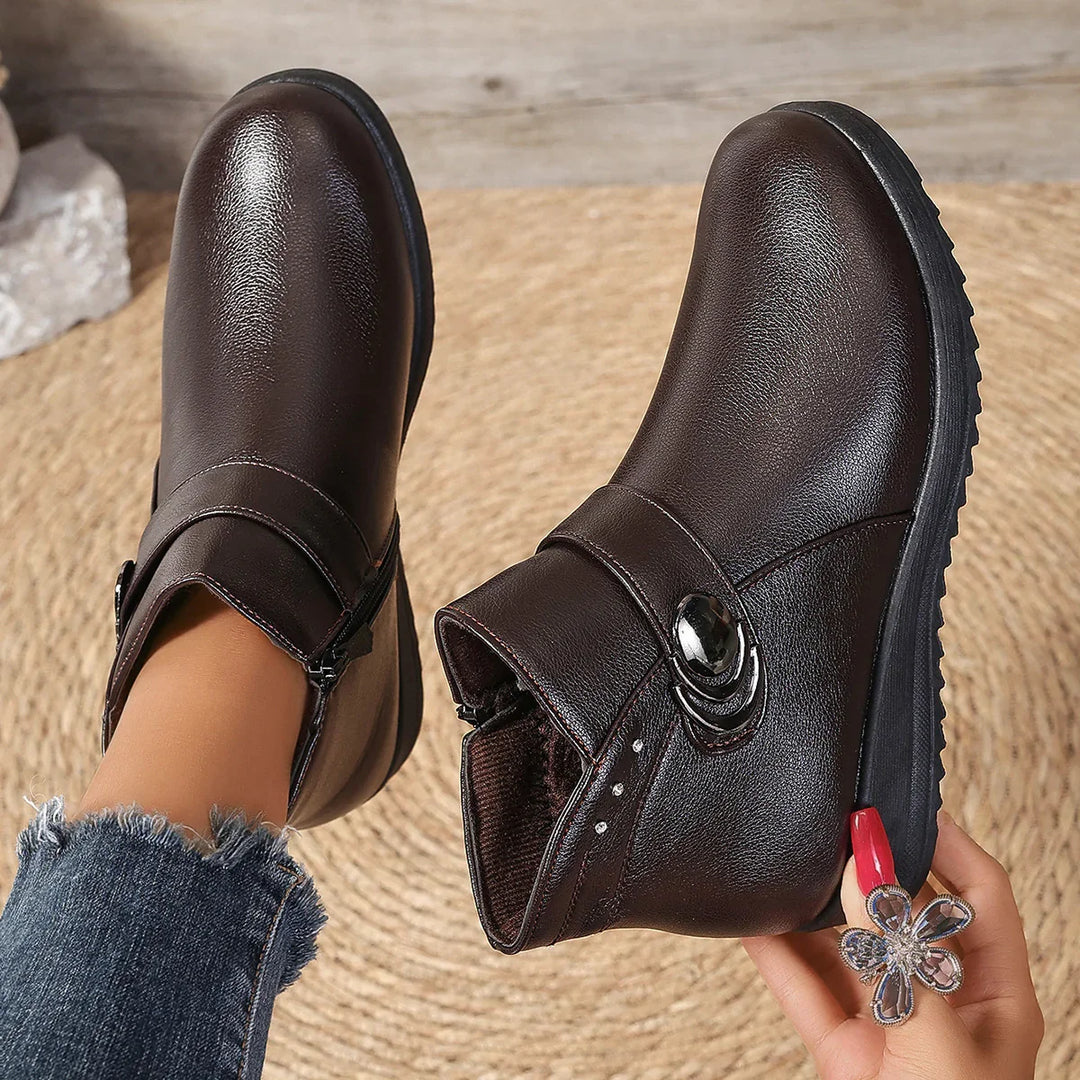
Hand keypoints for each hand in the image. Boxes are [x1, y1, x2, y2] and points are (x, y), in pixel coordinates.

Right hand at [743, 809, 1042, 1079]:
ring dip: (813, 907)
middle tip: (830, 822)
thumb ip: (895, 953)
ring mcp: (890, 1027)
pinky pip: (804, 988)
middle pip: (906, 911)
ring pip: (848, 946)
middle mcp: (942, 1002)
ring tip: (783, 860)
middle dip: (868, 867)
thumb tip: (867, 867)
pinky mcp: (844, 1053)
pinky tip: (749, 920)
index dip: (945, 841)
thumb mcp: (933, 1042)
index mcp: (994, 998)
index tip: (895, 801)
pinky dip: (775, 953)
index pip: (980, 893)